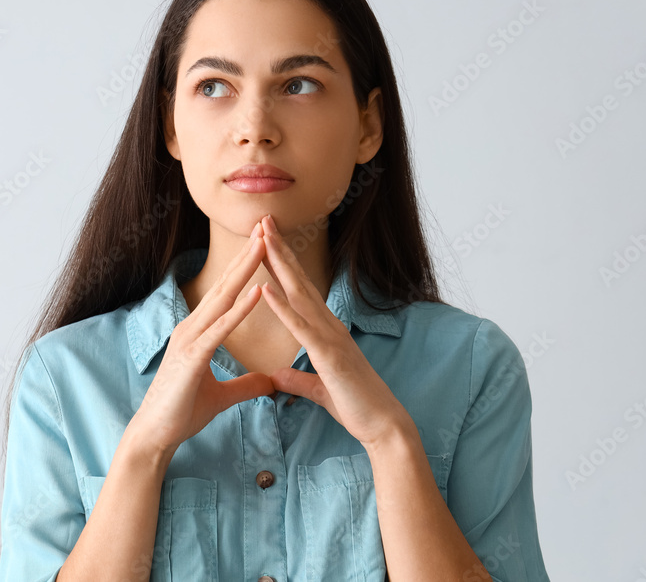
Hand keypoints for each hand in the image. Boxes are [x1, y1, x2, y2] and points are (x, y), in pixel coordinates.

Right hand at [128, 222, 273, 453]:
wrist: (155, 435)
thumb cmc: (182, 412)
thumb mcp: (224, 396)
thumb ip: (246, 384)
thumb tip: (270, 381)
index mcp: (199, 332)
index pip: (227, 292)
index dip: (246, 267)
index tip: (264, 243)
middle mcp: (192, 328)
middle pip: (225, 284)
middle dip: (247, 255)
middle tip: (266, 225)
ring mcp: (190, 340)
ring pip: (223, 298)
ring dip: (245, 271)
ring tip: (264, 244)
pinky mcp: (192, 358)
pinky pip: (220, 329)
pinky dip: (240, 310)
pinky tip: (258, 292)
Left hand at [257, 214, 415, 450]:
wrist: (383, 426)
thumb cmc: (356, 406)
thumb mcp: (318, 389)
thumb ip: (298, 378)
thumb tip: (278, 374)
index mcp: (326, 331)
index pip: (299, 290)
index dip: (282, 264)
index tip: (265, 239)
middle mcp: (329, 326)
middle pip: (298, 280)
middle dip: (279, 249)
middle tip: (263, 219)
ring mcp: (330, 338)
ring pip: (299, 294)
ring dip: (279, 265)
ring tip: (262, 239)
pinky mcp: (329, 356)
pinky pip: (301, 327)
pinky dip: (282, 307)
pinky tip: (264, 289)